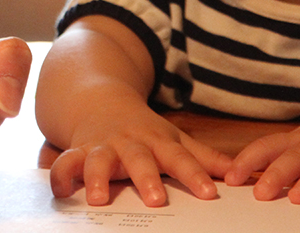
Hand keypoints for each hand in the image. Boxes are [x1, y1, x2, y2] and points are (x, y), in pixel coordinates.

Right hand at [49, 89, 230, 206]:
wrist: (98, 99)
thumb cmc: (142, 128)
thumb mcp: (173, 137)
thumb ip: (203, 157)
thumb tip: (239, 173)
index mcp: (157, 141)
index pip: (179, 158)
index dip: (194, 175)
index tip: (209, 194)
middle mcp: (129, 143)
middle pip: (139, 159)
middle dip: (146, 178)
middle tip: (157, 200)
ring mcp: (102, 146)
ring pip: (99, 160)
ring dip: (97, 177)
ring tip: (99, 198)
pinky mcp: (78, 150)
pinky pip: (66, 162)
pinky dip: (61, 176)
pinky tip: (62, 193)